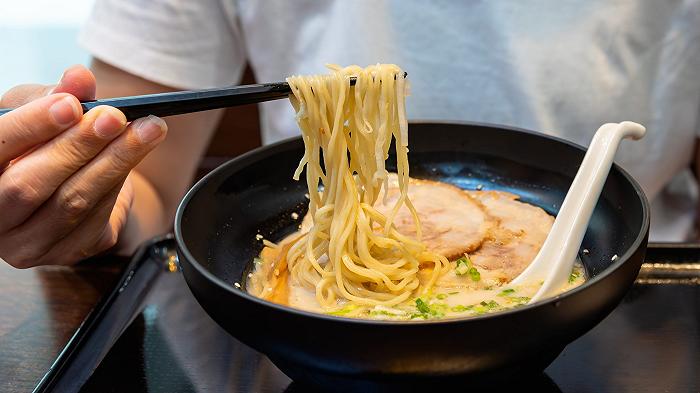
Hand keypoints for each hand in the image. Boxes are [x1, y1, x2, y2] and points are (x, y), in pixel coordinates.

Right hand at [0, 65, 167, 267]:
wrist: (74, 182)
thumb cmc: (44, 142)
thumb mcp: (43, 109)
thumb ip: (57, 94)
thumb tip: (79, 79)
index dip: (31, 126)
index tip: (70, 105)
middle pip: (29, 185)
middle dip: (78, 146)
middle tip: (115, 117)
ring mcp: (24, 244)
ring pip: (70, 203)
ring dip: (114, 162)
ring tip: (147, 130)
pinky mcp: (64, 253)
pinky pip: (95, 218)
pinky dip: (119, 181)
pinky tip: (137, 154)